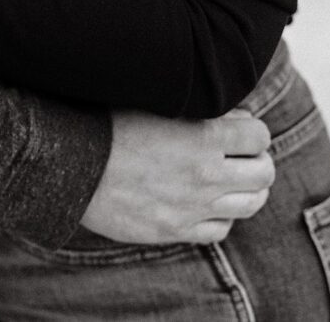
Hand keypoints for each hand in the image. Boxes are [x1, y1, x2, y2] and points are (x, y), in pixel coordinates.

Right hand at [81, 109, 273, 243]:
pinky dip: (220, 215)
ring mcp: (191, 206)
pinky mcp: (173, 229)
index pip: (259, 135)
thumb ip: (195, 106)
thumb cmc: (103, 122)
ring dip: (246, 189)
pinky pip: (219, 229)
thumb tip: (227, 113)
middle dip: (256, 160)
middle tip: (238, 154)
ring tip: (229, 179)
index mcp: (203, 136)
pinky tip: (205, 203)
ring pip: (250, 204)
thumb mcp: (151, 99)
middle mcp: (205, 174)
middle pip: (263, 173)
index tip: (234, 126)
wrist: (66, 163)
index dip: (249, 128)